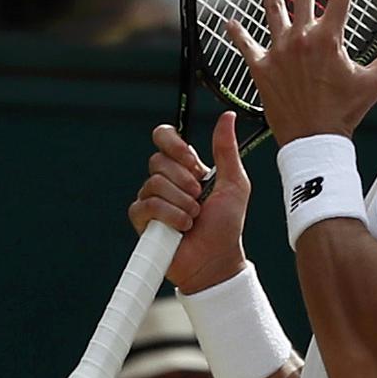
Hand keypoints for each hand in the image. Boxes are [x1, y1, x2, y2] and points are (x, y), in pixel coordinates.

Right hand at [127, 113, 249, 293]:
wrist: (217, 259)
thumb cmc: (226, 225)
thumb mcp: (234, 183)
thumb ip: (226, 150)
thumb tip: (227, 118)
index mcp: (184, 168)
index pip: (164, 138)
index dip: (174, 145)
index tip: (193, 162)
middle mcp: (164, 180)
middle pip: (158, 161)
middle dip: (185, 181)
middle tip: (199, 198)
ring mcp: (151, 200)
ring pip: (155, 184)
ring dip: (182, 203)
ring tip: (194, 217)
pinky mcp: (142, 220)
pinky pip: (148, 205)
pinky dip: (170, 216)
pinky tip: (182, 227)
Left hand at [225, 0, 376, 143]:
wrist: (312, 141)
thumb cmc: (344, 113)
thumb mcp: (373, 82)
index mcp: (329, 38)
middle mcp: (301, 38)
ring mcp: (278, 51)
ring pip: (272, 9)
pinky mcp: (261, 68)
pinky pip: (246, 45)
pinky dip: (238, 33)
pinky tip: (230, 20)